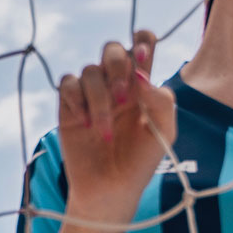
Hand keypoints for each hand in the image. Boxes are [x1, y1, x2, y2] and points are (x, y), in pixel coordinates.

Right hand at [56, 30, 176, 222]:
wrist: (110, 190)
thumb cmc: (140, 163)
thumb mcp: (164, 134)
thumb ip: (162, 102)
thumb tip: (142, 77)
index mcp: (142, 86)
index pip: (142, 45)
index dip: (142, 41)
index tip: (144, 57)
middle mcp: (116, 84)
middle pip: (112, 48)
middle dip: (118, 66)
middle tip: (125, 98)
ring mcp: (91, 94)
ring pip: (90, 70)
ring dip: (100, 99)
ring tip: (105, 131)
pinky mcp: (69, 107)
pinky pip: (68, 84)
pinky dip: (76, 100)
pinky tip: (85, 123)